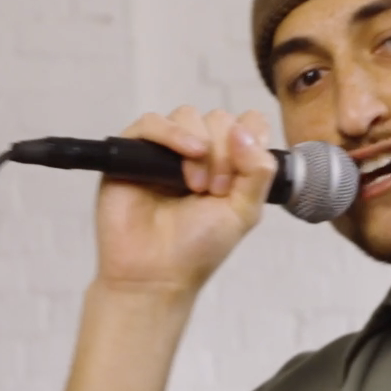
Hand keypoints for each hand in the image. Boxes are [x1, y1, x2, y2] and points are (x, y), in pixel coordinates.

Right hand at [91, 107, 274, 295]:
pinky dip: (172, 133)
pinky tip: (188, 156)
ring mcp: (164, 151)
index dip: (250, 139)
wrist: (155, 275)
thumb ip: (258, 171)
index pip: (247, 124)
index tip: (244, 171)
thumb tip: (244, 130)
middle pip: (219, 119)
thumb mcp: (244, 212)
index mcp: (227, 165)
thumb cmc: (198, 249)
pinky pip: (151, 122)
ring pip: (188, 116)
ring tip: (197, 186)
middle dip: (224, 152)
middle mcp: (197, 153)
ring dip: (201, 146)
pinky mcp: (133, 152)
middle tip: (216, 191)